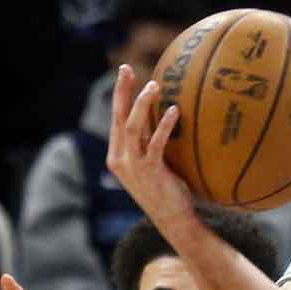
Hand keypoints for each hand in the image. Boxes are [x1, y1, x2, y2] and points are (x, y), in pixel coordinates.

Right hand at [106, 64, 194, 231]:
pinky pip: (156, 142)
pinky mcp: (150, 171)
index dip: (119, 96)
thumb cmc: (168, 192)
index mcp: (117, 156)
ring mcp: (133, 166)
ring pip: (133, 126)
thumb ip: (149, 146)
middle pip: (118, 117)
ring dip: (142, 104)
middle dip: (121, 91)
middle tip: (127, 68)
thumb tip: (162, 120)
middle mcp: (120, 159)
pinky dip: (164, 125)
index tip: (125, 75)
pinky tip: (174, 111)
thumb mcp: (153, 166)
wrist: (173, 221)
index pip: (116, 120)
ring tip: (154, 85)